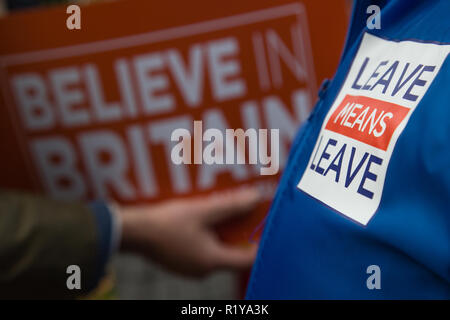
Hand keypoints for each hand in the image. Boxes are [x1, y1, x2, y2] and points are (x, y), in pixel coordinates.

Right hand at [118, 189, 259, 276]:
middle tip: (243, 214)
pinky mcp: (179, 262)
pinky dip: (207, 238)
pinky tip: (202, 221)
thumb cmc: (167, 224)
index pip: (247, 259)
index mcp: (211, 261)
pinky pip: (200, 252)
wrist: (133, 232)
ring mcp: (189, 268)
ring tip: (223, 213)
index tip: (263, 226)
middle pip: (231, 254)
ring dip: (221, 234)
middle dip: (238, 234)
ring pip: (215, 252)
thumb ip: (231, 206)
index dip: (258, 243)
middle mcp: (202, 270)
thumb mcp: (202, 211)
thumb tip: (255, 198)